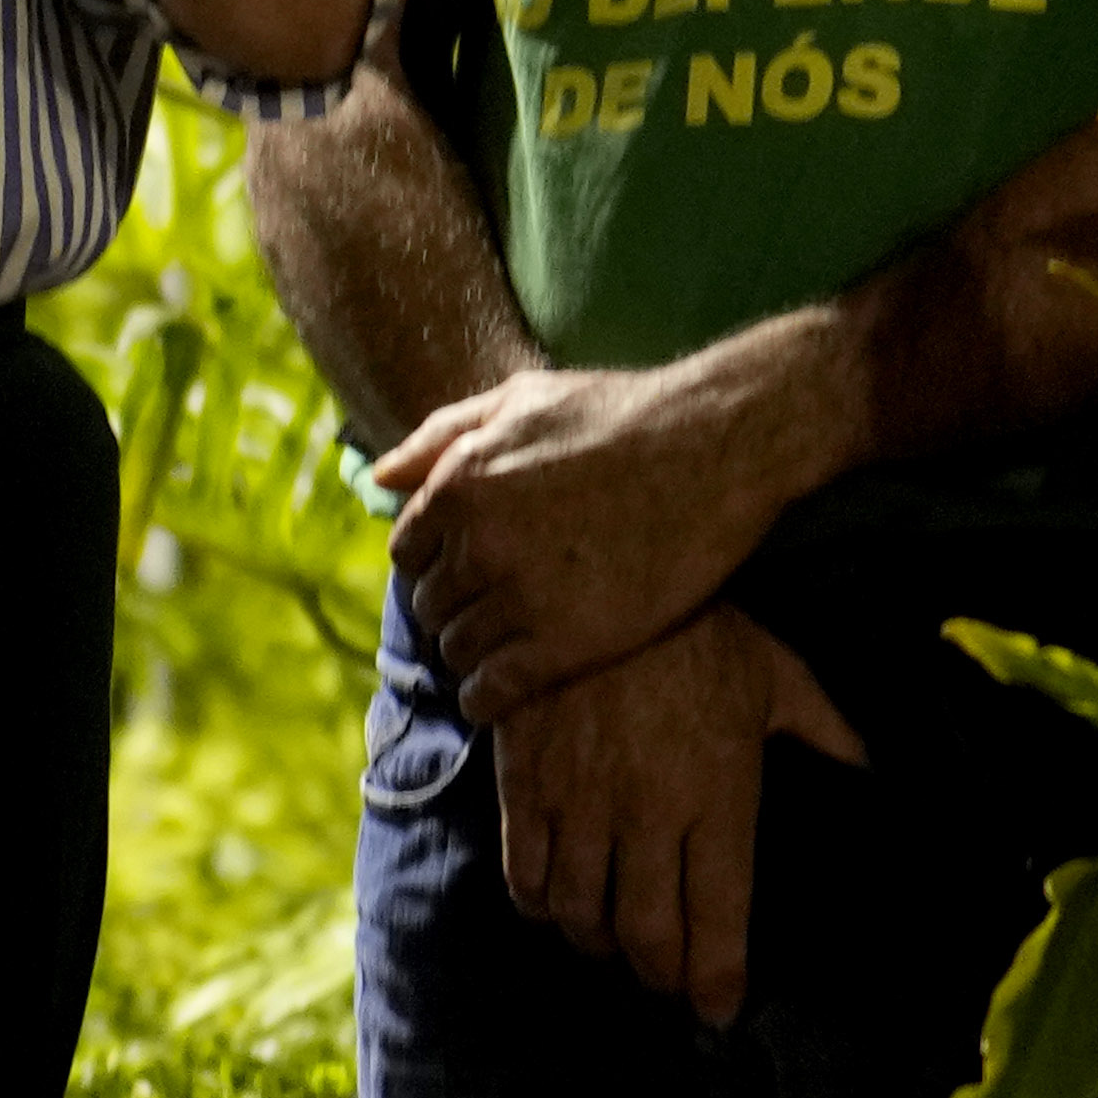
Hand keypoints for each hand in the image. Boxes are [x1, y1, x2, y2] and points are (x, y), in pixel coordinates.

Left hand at [378, 342, 840, 715]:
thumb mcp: (523, 398)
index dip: (434, 567)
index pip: (408, 553)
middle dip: (453, 610)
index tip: (463, 575)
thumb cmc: (621, 415)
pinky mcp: (566, 644)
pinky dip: (485, 698)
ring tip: (503, 649)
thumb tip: (379, 478)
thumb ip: (443, 434)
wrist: (718, 448)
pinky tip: (501, 694)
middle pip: (430, 605)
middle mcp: (480, 544)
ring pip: (457, 649)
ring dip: (471, 654)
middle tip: (487, 615)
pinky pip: (491, 691)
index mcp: (459, 486)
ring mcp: (522, 597)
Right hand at [486, 610, 865, 1027]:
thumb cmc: (698, 625)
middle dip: (658, 976)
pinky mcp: (524, 782)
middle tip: (667, 982)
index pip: (716, 926)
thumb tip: (873, 770)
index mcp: (718, 797)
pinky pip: (525, 876)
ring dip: (598, 944)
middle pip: (644, 939)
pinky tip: (558, 901)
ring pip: (580, 918)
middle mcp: (647, 813)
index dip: (715, 987)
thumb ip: (825, 730)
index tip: (718, 1012)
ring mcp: (579, 801)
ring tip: (612, 941)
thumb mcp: (776, 674)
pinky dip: (541, 906)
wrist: (590, 568)